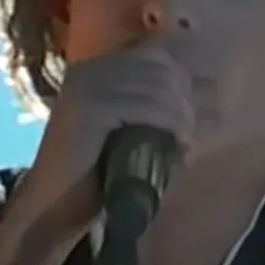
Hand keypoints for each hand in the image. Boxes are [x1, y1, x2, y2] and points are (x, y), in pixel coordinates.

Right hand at [20, 35, 196, 230]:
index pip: (157, 54)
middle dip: (185, 101)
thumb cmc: (98, 173)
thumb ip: (157, 108)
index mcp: (98, 68)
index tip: (195, 116)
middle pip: (161, 67)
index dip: (184, 81)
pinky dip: (171, 125)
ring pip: (158, 87)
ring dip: (182, 117)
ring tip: (186, 144)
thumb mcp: (132, 130)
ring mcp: (86, 87)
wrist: (54, 209)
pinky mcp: (88, 110)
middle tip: (190, 136)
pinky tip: (179, 146)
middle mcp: (90, 70)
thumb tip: (210, 91)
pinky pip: (146, 106)